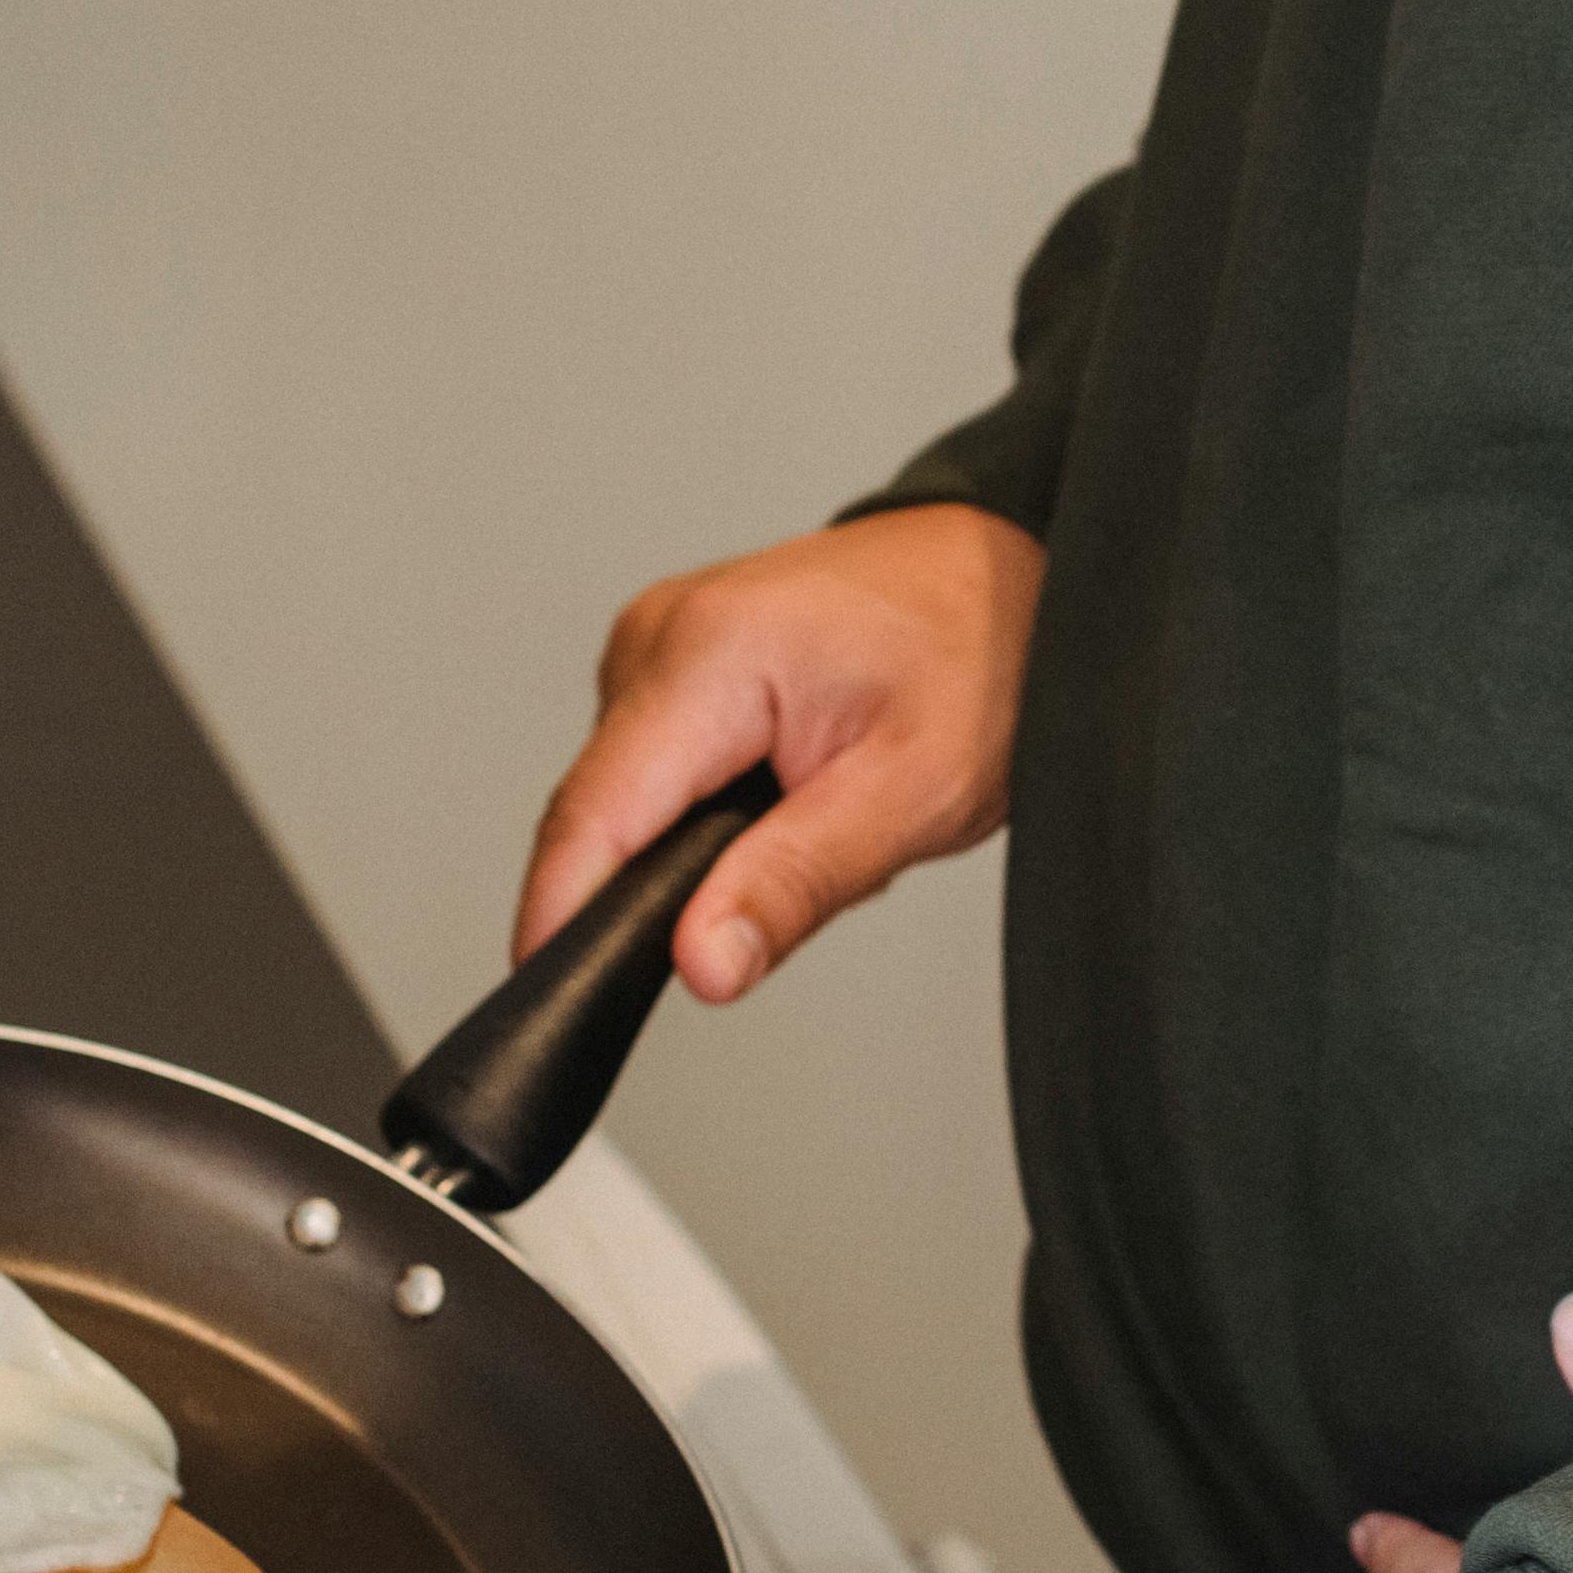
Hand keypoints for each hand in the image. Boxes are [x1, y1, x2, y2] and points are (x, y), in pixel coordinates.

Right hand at [520, 506, 1039, 1001]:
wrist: (1015, 579)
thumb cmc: (984, 659)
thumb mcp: (912, 795)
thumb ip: (795, 884)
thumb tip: (700, 962)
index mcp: (710, 651)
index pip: (592, 814)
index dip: (560, 916)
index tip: (558, 993)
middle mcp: (661, 631)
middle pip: (605, 815)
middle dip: (672, 885)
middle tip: (799, 877)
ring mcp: (659, 637)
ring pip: (630, 800)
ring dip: (701, 845)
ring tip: (814, 815)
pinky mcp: (670, 657)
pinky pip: (655, 767)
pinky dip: (710, 805)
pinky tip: (786, 784)